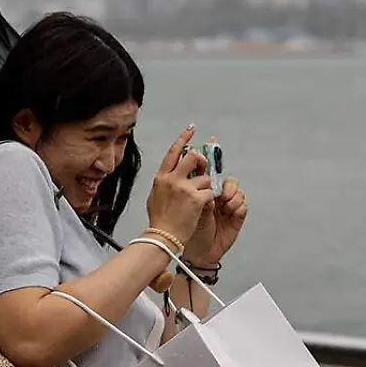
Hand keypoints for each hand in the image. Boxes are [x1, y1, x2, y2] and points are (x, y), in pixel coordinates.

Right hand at [146, 125, 214, 244]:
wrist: (163, 237)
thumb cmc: (159, 220)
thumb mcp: (155, 196)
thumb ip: (164, 183)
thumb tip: (171, 174)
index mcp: (161, 177)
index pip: (173, 152)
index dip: (183, 138)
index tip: (191, 129)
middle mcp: (172, 179)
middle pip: (193, 157)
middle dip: (202, 161)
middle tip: (203, 168)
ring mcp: (185, 188)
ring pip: (205, 177)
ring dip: (206, 188)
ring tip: (198, 201)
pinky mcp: (196, 198)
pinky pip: (210, 192)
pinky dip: (209, 200)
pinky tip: (201, 208)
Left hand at [183, 173, 247, 266]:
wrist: (199, 253)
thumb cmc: (192, 233)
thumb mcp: (194, 214)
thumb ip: (202, 201)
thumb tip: (209, 190)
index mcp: (206, 195)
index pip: (214, 179)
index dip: (216, 178)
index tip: (214, 183)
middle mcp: (218, 200)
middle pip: (230, 184)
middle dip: (229, 187)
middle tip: (223, 195)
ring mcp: (228, 208)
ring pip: (239, 194)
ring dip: (235, 198)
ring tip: (226, 208)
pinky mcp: (237, 218)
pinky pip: (244, 207)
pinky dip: (239, 208)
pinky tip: (231, 214)